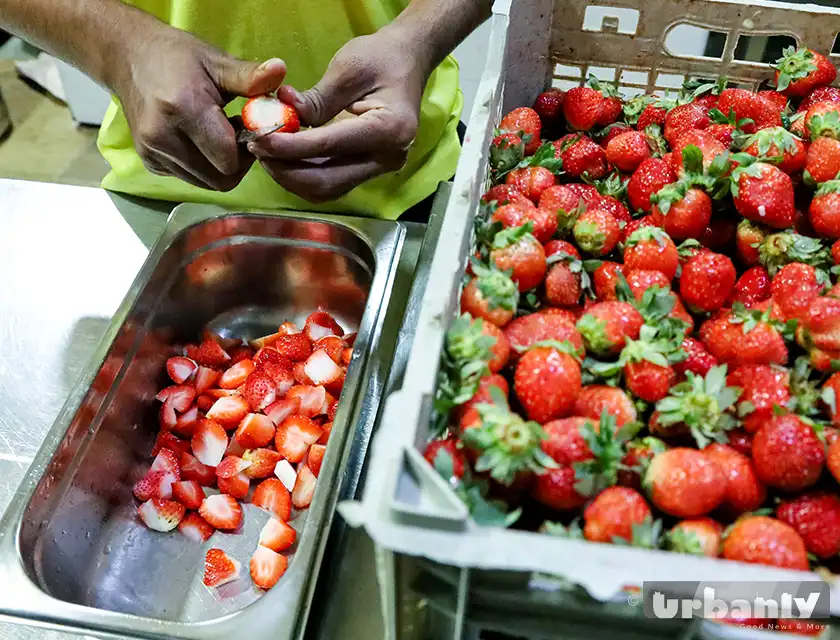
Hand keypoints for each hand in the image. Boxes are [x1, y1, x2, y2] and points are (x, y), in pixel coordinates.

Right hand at [113, 26, 286, 190]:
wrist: (128, 58)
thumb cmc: (177, 57)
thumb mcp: (216, 61)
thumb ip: (249, 76)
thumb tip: (281, 70)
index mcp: (183, 109)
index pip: (228, 158)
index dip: (248, 150)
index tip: (250, 129)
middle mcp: (163, 137)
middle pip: (220, 179)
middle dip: (237, 163)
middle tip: (238, 136)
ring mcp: (153, 153)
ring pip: (206, 183)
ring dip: (220, 166)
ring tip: (218, 135)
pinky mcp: (149, 162)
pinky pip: (189, 178)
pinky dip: (203, 166)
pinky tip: (200, 140)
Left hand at [247, 28, 425, 201]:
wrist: (407, 62)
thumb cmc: (381, 58)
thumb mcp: (348, 68)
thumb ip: (316, 99)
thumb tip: (283, 114)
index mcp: (389, 129)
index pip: (331, 146)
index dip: (290, 147)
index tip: (259, 138)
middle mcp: (388, 157)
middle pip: (327, 182)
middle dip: (286, 170)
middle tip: (257, 149)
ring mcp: (379, 168)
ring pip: (326, 189)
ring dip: (291, 177)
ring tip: (267, 153)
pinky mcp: (367, 169)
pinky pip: (330, 183)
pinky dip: (302, 175)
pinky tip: (284, 157)